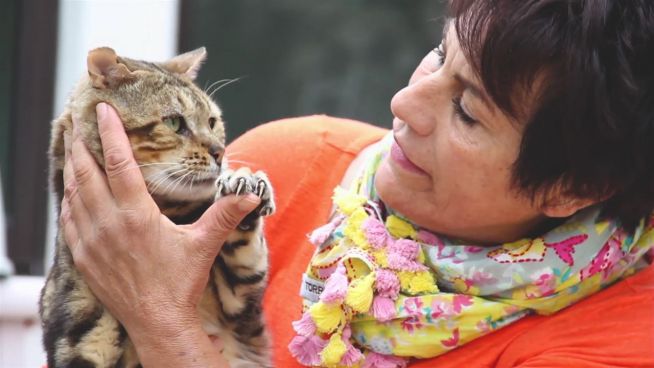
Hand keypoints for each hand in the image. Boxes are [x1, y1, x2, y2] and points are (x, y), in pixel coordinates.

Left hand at [60, 103, 257, 365]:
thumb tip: (253, 192)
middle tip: (75, 122)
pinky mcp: (83, 257)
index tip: (102, 110)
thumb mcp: (205, 243)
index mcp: (136, 215)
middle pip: (85, 173)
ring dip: (71, 169)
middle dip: (79, 145)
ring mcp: (91, 241)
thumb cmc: (180, 282)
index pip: (118, 164)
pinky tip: (70, 192)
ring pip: (72, 195)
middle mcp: (107, 224)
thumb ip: (226, 214)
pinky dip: (67, 199)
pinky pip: (67, 220)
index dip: (110, 133)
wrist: (157, 322)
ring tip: (71, 149)